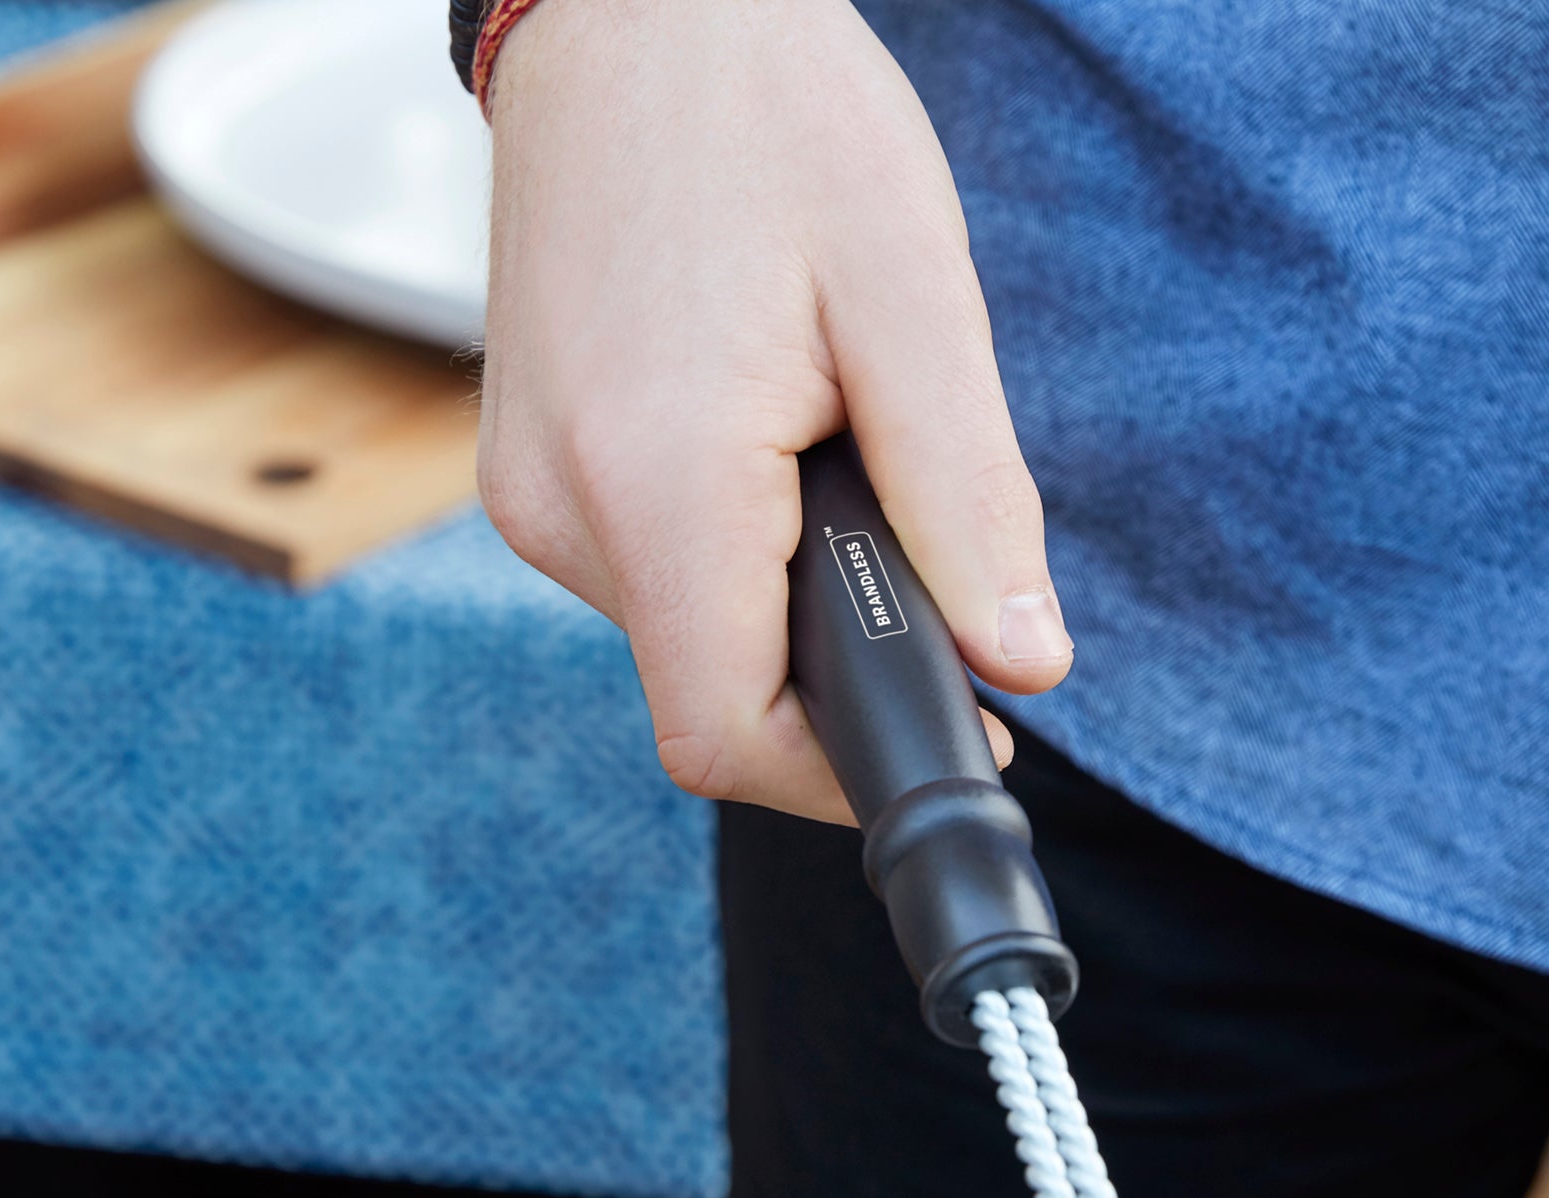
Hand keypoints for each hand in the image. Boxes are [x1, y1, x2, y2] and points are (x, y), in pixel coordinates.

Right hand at [478, 0, 1071, 821]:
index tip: (951, 730)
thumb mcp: (914, 304)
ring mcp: (530, 496)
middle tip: (900, 529)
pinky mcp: (527, 474)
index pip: (729, 739)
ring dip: (780, 596)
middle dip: (830, 662)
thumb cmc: (774, 118)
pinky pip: (647, 574)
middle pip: (714, 697)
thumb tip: (1021, 663)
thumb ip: (970, 506)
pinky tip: (760, 436)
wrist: (630, 10)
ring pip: (685, 638)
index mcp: (657, 482)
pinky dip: (728, 552)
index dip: (844, 771)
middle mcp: (565, 511)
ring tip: (821, 441)